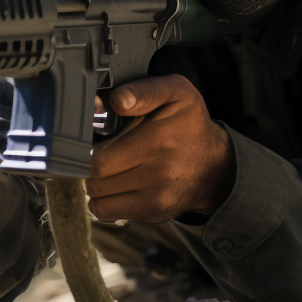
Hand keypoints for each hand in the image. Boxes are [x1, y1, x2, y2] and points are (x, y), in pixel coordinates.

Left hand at [85, 74, 234, 223]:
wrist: (213, 164)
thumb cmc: (188, 124)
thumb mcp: (175, 92)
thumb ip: (145, 89)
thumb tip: (117, 101)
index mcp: (160, 138)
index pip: (101, 154)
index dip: (88, 145)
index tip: (96, 136)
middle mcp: (160, 170)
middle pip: (96, 173)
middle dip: (92, 161)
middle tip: (102, 150)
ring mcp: (157, 196)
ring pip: (97, 193)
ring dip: (95, 180)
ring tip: (110, 167)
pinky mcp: (153, 212)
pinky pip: (106, 211)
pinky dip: (101, 201)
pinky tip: (112, 186)